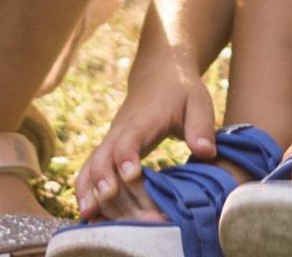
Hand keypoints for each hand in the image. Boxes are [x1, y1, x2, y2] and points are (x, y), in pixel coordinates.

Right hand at [74, 60, 217, 219]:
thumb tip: (206, 153)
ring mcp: (111, 139)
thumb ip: (201, 127)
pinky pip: (91, 168)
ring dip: (88, 189)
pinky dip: (85, 188)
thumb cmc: (181, 91)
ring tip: (88, 216)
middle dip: (102, 180)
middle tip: (105, 202)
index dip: (127, 155)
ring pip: (92, 164)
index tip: (131, 175)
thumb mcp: (198, 102)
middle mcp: (121, 130)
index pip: (130, 137)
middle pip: (103, 155)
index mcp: (144, 119)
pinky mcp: (109, 148)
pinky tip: (87, 213)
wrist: (159, 75)